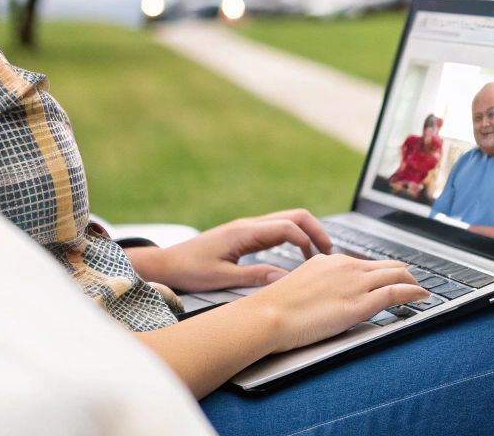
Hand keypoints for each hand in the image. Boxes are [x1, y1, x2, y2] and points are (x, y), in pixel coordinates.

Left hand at [138, 208, 333, 291]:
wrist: (164, 263)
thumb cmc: (187, 270)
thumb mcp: (220, 278)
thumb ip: (254, 276)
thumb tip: (284, 277)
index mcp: (245, 232)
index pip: (287, 227)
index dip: (307, 240)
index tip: (317, 258)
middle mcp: (249, 225)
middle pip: (294, 216)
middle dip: (316, 230)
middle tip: (329, 250)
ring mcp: (248, 227)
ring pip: (287, 220)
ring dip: (307, 232)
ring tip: (319, 252)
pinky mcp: (245, 234)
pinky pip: (278, 228)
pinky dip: (295, 236)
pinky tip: (298, 252)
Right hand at [239, 254, 428, 351]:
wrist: (267, 316)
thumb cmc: (275, 308)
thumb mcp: (300, 285)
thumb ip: (318, 284)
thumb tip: (326, 292)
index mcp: (331, 262)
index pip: (366, 263)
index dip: (383, 271)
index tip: (391, 276)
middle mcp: (347, 267)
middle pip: (387, 266)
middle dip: (404, 274)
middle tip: (413, 282)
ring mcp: (356, 284)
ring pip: (397, 275)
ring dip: (413, 283)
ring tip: (421, 290)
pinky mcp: (360, 303)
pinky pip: (396, 292)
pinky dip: (414, 292)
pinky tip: (422, 296)